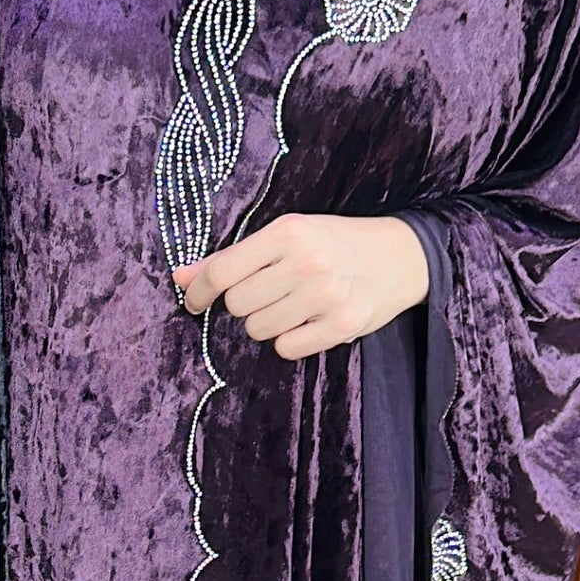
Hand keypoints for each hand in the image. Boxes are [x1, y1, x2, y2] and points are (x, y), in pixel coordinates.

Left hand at [173, 213, 428, 357]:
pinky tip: (307, 321)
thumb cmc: (333, 242)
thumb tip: (179, 278)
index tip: (193, 303)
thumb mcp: (286, 236)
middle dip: (245, 304)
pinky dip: (289, 340)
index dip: (198, 291)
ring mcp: (325, 296)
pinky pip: (286, 348)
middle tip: (269, 292)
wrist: (400, 255)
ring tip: (292, 305)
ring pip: (258, 330)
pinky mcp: (342, 325)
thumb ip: (232, 258)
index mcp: (288, 232)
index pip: (222, 272)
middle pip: (237, 305)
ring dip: (266, 322)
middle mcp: (306, 262)